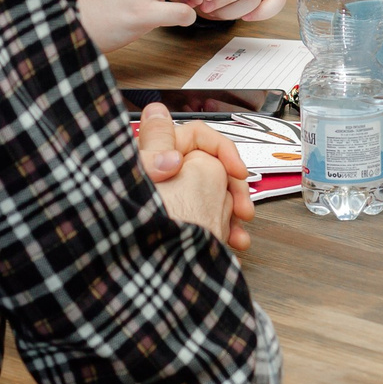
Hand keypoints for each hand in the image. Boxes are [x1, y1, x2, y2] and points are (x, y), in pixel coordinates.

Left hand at [135, 103, 253, 251]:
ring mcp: (176, 201)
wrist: (145, 271)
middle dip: (233, 186)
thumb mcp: (149, 175)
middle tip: (243, 206)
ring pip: (215, 195)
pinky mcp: (181, 224)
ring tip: (240, 230)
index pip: (198, 136)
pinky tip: (233, 241)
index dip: (222, 150)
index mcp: (157, 158)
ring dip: (233, 210)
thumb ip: (155, 142)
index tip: (237, 172)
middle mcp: (167, 177)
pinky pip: (210, 218)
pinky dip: (225, 228)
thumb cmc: (139, 224)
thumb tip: (156, 112)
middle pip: (212, 167)